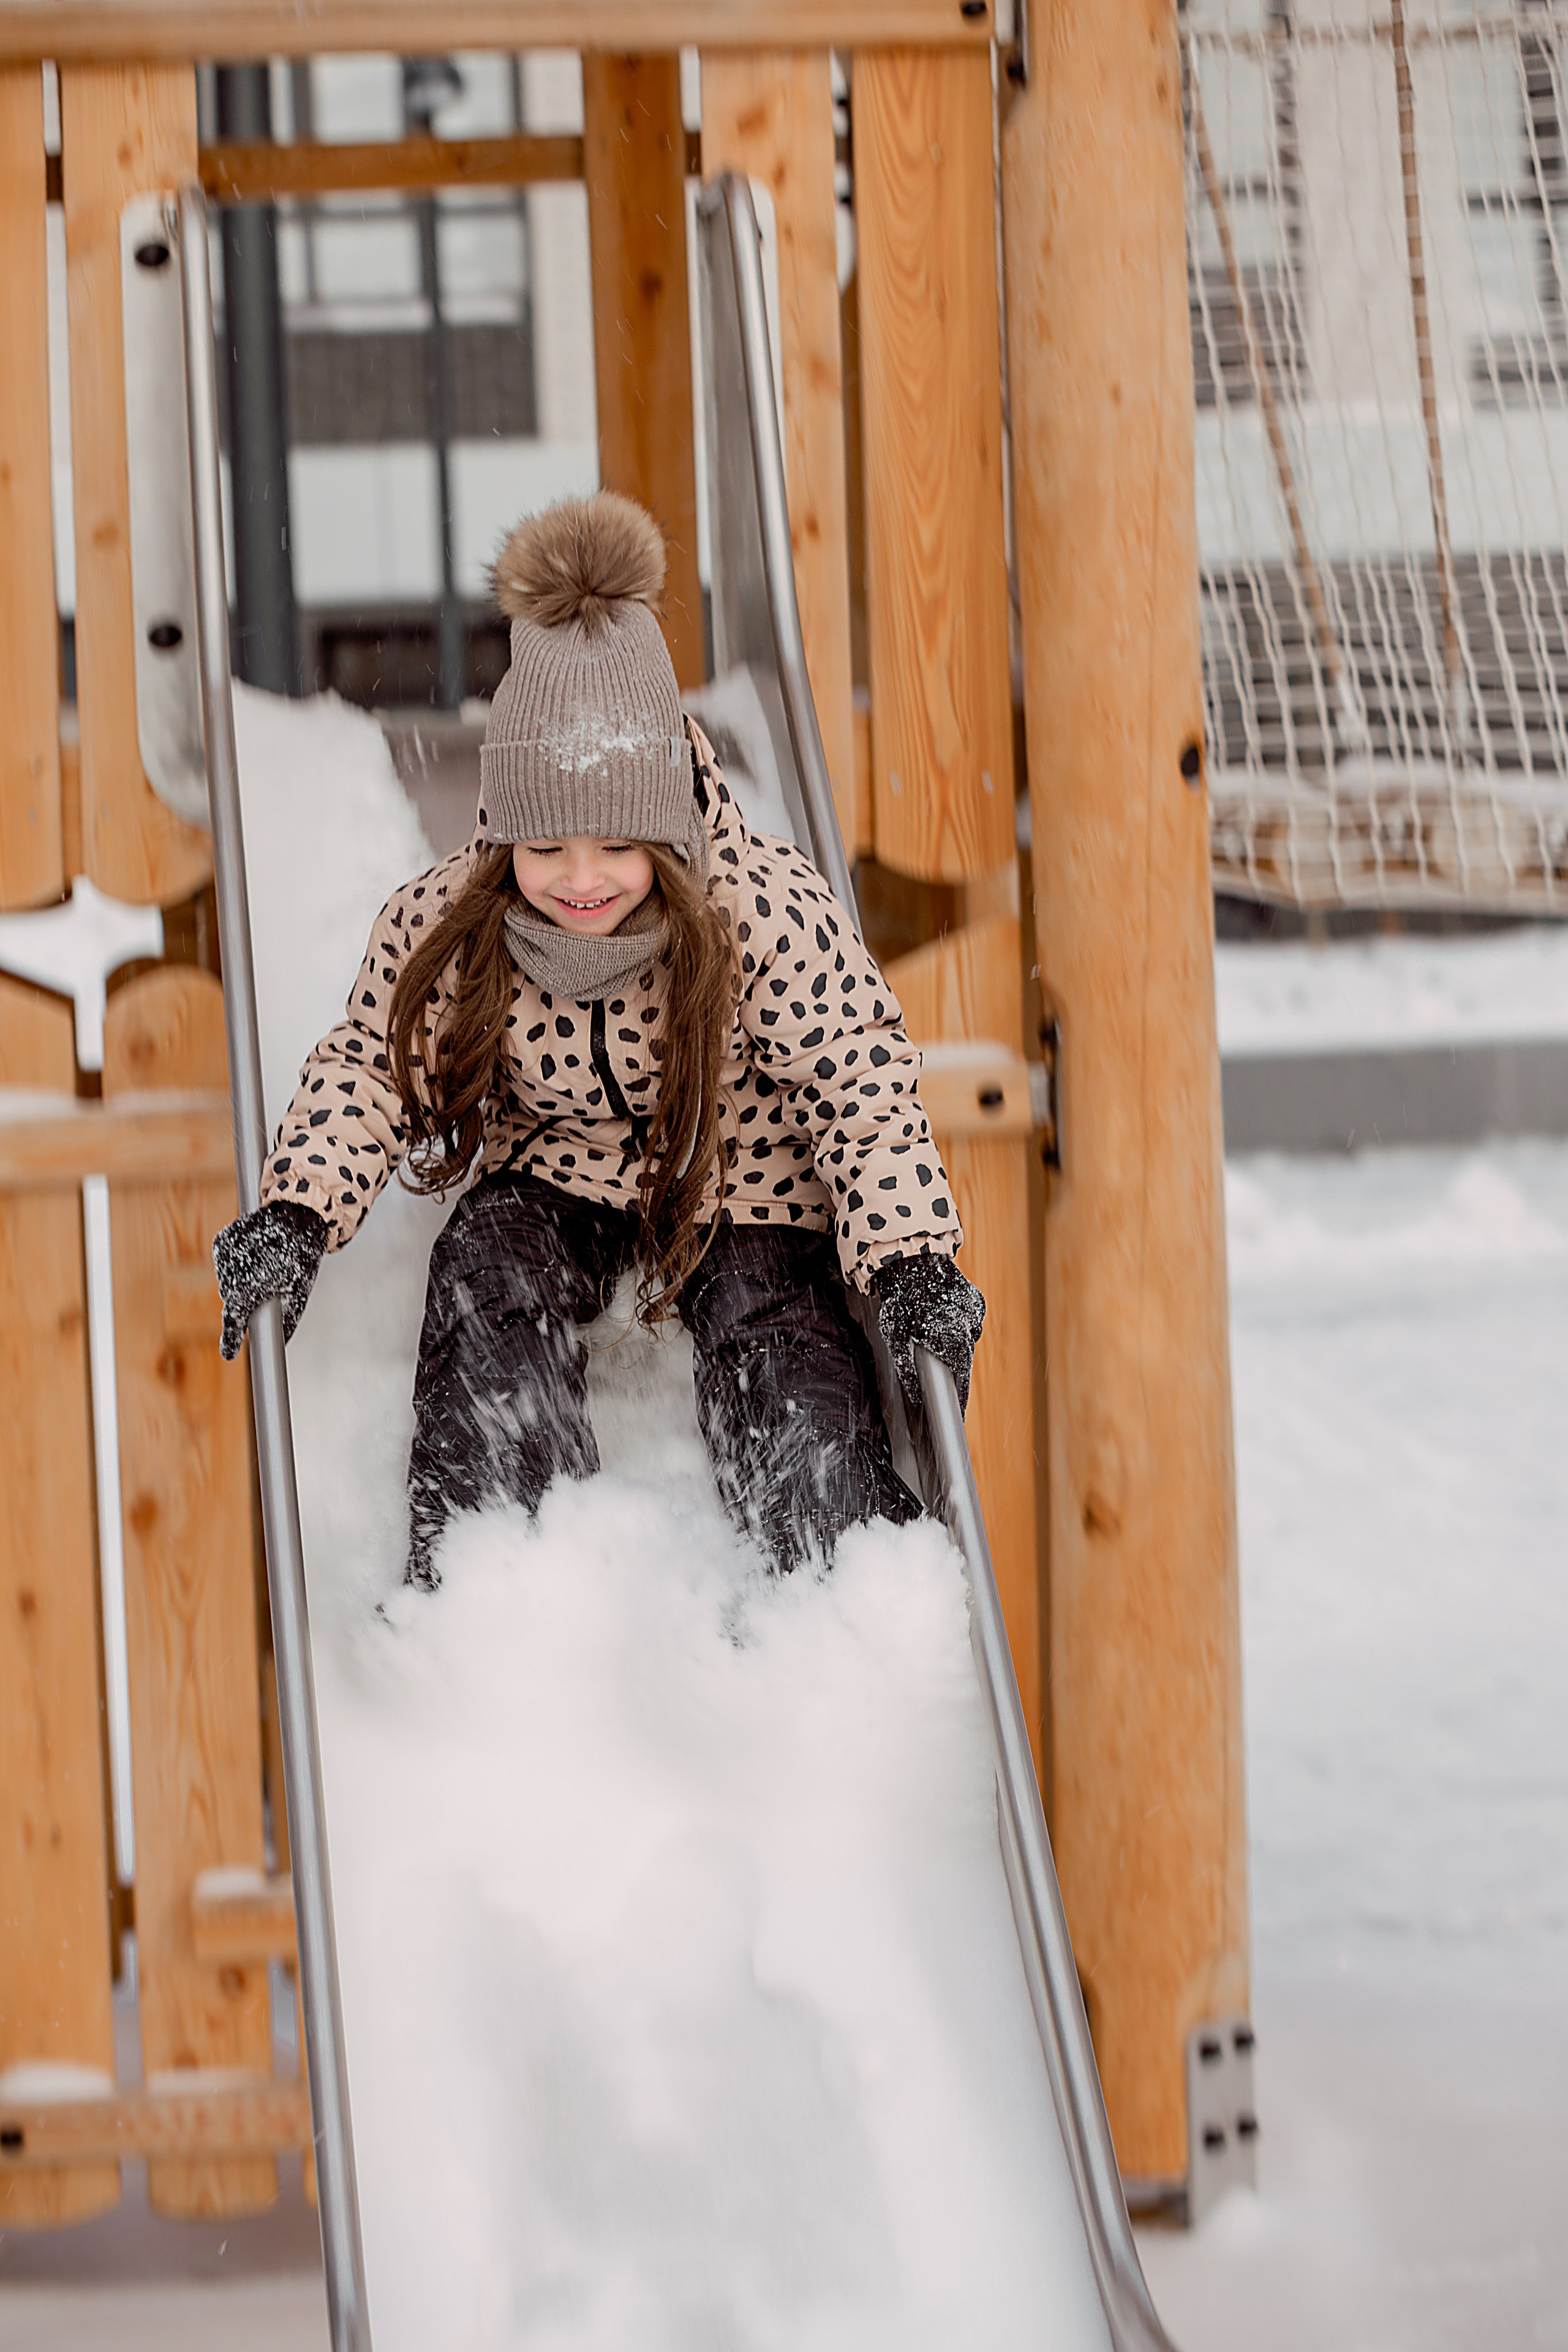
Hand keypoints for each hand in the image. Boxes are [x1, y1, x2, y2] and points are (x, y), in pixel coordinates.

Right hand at [213, 1201, 329, 1361]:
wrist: (297, 1214)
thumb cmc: (302, 1254)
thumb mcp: (299, 1293)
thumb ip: (287, 1322)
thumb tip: (279, 1344)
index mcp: (249, 1288)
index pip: (234, 1321)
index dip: (231, 1339)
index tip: (229, 1353)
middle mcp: (231, 1273)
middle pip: (231, 1300)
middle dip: (244, 1303)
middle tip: (265, 1291)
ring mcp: (223, 1255)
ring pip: (226, 1282)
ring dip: (240, 1282)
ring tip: (264, 1268)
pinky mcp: (221, 1241)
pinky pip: (224, 1263)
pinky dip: (235, 1264)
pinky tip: (254, 1256)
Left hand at [874, 1252, 985, 1415]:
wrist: (911, 1259)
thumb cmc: (900, 1301)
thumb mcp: (895, 1338)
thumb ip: (906, 1370)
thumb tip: (914, 1396)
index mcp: (952, 1341)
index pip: (961, 1380)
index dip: (959, 1400)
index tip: (958, 1416)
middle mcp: (969, 1328)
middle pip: (964, 1359)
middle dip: (951, 1364)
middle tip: (933, 1358)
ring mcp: (975, 1313)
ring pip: (967, 1339)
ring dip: (953, 1341)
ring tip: (931, 1330)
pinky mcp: (977, 1300)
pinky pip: (970, 1320)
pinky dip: (958, 1322)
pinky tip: (941, 1314)